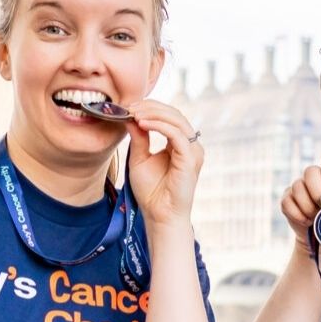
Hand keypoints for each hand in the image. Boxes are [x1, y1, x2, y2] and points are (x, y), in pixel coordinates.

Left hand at [125, 100, 203, 223]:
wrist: (159, 214)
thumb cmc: (151, 191)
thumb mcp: (140, 158)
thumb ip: (139, 137)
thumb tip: (131, 117)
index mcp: (180, 144)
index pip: (169, 116)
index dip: (149, 108)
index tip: (128, 107)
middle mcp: (190, 145)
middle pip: (174, 114)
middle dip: (150, 107)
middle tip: (129, 107)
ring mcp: (193, 151)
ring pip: (177, 120)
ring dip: (154, 113)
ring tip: (133, 113)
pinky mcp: (190, 159)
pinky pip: (176, 134)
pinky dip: (159, 126)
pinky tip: (142, 124)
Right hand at [280, 151, 320, 256]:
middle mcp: (316, 176)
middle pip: (310, 171)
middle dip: (316, 191)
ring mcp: (300, 186)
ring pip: (297, 186)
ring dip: (307, 206)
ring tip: (316, 218)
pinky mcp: (288, 198)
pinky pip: (287, 202)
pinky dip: (297, 214)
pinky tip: (306, 221)